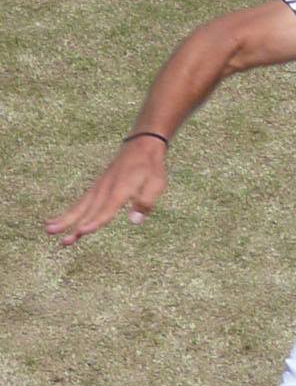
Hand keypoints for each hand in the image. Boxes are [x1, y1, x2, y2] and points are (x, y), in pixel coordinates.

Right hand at [45, 140, 168, 244]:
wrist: (141, 145)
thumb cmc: (151, 167)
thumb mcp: (156, 183)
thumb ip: (146, 202)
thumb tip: (134, 221)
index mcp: (121, 189)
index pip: (106, 209)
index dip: (95, 222)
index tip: (82, 231)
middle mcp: (105, 189)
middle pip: (88, 210)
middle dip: (73, 225)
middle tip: (62, 240)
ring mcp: (98, 187)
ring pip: (80, 206)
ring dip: (64, 219)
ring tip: (48, 230)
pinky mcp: (96, 187)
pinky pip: (81, 202)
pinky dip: (69, 212)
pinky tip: (58, 221)